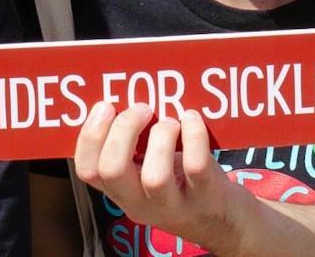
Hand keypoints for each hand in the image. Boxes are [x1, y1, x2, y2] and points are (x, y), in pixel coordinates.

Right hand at [73, 103, 256, 254]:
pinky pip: (195, 166)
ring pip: (154, 177)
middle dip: (123, 130)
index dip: (90, 135)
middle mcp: (141, 204)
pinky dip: (193, 135)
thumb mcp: (148, 172)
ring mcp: (174, 205)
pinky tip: (191, 119)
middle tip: (141, 108)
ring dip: (160, 136)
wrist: (226, 221)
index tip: (105, 106)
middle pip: (112, 171)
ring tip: (170, 121)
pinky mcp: (206, 197)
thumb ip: (132, 148)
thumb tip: (122, 93)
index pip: (88, 171)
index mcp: (122, 192)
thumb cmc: (182, 182)